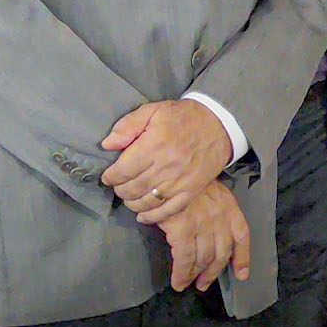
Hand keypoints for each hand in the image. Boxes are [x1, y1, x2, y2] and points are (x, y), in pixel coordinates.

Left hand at [103, 99, 233, 222]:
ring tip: (129, 196)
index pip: (122, 171)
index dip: (110, 177)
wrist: (219, 125)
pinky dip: (151, 216)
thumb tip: (107, 145)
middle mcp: (166, 166)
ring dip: (131, 203)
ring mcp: (179, 181)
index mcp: (154, 145)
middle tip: (119, 185)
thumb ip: (128, 126)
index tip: (108, 176)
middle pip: (132, 188)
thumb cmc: (182, 117)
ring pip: (146, 202)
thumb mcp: (153, 111)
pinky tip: (142, 215)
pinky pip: (167, 210)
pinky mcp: (191, 191)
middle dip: (119, 189)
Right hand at [140, 180, 250, 291]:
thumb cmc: (185, 177)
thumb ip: (215, 209)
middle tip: (203, 283)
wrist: (169, 165)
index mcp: (228, 207)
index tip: (241, 274)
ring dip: (196, 275)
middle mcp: (219, 217)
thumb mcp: (209, 188)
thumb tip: (209, 232)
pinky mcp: (183, 229)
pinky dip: (181, 274)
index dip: (242, 257)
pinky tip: (177, 281)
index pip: (241, 236)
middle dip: (213, 272)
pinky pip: (184, 259)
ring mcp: (202, 224)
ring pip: (203, 259)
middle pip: (221, 253)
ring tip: (188, 283)